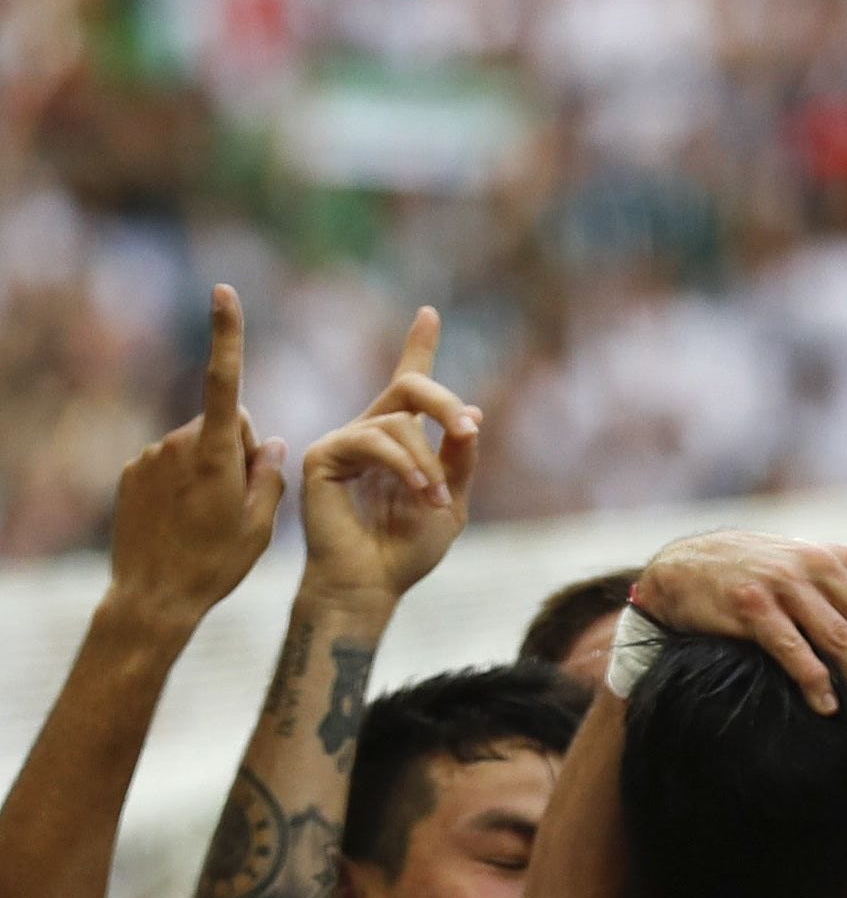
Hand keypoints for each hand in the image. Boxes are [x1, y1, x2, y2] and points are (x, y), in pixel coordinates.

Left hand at [106, 286, 285, 627]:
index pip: (226, 381)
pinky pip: (170, 465)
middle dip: (237, 451)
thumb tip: (270, 442)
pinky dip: (182, 484)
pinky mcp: (132, 472)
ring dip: (209, 470)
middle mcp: (179, 445)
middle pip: (224, 426)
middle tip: (238, 503)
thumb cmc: (216, 563)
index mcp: (216, 453)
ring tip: (207, 519)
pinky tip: (181, 520)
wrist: (152, 596)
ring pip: (196, 447)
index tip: (222, 292)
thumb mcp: (261, 524)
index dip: (227, 334)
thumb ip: (269, 474)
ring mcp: (150, 457)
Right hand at [298, 308, 480, 603]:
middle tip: (468, 427)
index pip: (411, 384)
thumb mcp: (451, 499)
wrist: (372, 584)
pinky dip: (405, 465)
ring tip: (435, 497)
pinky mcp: (322, 454)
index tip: (429, 313)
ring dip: (428, 460)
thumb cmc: (408, 549)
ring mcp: (344, 441)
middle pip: (409, 387)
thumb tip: (472, 418)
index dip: (419, 346)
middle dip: (445, 403)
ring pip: (398, 422)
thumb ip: (460, 458)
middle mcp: (370, 432)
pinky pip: (375, 441)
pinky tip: (418, 491)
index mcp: (401, 440)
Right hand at [637, 530, 846, 723]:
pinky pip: (793, 649)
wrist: (682, 565)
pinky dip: (815, 681)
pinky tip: (828, 709)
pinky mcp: (752, 605)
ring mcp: (786, 584)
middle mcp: (820, 568)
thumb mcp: (808, 575)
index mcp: (842, 562)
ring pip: (845, 642)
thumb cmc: (754, 578)